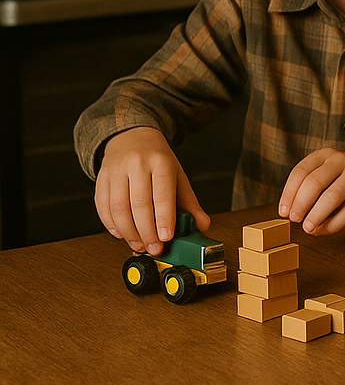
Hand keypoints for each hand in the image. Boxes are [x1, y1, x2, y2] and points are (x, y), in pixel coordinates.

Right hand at [95, 128, 208, 255]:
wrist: (132, 136)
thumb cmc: (158, 160)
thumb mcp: (177, 176)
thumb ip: (190, 203)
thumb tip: (202, 226)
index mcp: (160, 162)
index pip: (162, 193)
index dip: (164, 218)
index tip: (166, 237)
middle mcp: (136, 164)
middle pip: (139, 204)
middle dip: (146, 231)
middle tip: (154, 248)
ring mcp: (116, 170)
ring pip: (118, 207)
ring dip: (128, 232)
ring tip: (139, 245)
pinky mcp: (101, 177)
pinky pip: (102, 205)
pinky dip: (110, 224)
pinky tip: (121, 234)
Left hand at [279, 148, 344, 233]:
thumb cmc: (342, 179)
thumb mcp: (324, 174)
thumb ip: (307, 189)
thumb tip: (290, 213)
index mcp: (325, 154)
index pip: (300, 172)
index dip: (288, 194)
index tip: (283, 212)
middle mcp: (341, 160)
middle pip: (314, 183)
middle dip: (300, 205)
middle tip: (294, 220)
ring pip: (332, 197)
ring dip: (316, 216)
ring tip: (308, 228)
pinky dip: (333, 224)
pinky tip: (323, 230)